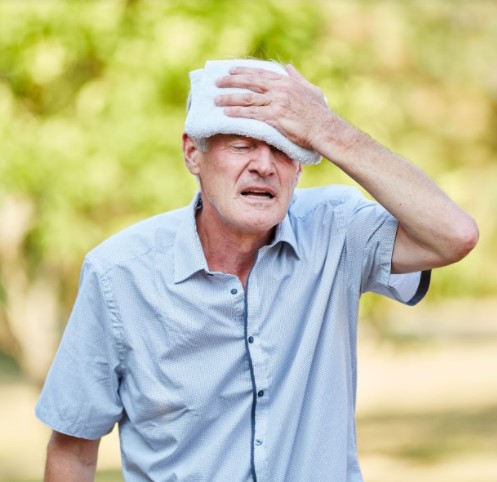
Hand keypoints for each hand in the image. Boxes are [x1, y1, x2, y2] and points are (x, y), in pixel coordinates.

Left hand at [215, 65, 330, 150]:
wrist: (324, 129)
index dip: (244, 71)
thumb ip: (298, 78)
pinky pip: (252, 114)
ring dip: (230, 98)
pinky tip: (227, 114)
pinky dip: (238, 113)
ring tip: (216, 100)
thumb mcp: (311, 90)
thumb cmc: (320, 113)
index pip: (260, 73)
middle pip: (250, 82)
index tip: (231, 70)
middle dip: (231, 81)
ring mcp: (276, 102)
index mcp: (286, 82)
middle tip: (217, 82)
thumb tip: (289, 67)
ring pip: (247, 98)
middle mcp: (279, 89)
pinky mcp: (274, 117)